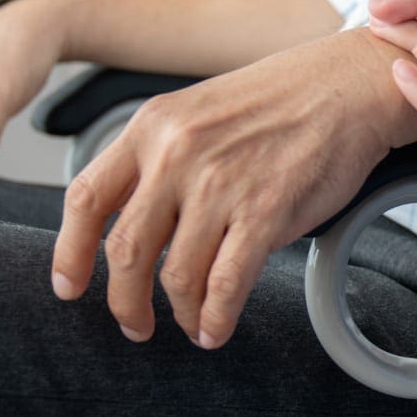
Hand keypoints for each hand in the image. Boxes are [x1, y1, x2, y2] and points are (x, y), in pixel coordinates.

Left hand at [49, 30, 416, 347]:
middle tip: (134, 326)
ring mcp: (220, 184)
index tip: (69, 288)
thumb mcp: (197, 114)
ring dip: (180, 314)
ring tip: (192, 325)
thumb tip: (135, 228)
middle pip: (125, 250)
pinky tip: (216, 330)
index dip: (70, 253)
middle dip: (124, 302)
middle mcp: (176, 155)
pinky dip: (216, 318)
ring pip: (176, 274)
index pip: (86, 199)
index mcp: (150, 127)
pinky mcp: (265, 211)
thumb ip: (160, 161)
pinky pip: (226, 284)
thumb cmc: (279, 104)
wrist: (347, 86)